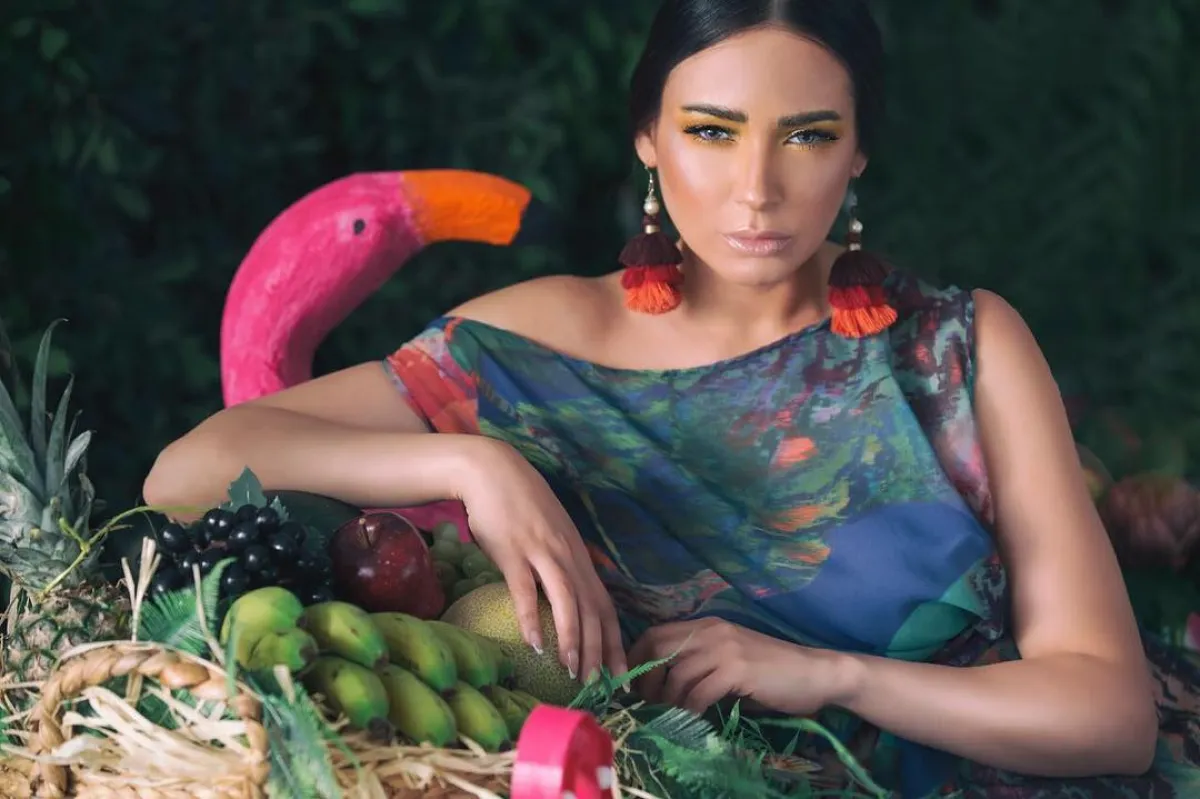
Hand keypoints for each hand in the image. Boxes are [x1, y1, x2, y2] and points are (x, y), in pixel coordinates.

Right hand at [455, 438, 626, 682]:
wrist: (492, 470)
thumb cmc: (518, 504)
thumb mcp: (550, 534)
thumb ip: (560, 563)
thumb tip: (564, 598)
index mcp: (578, 556)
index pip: (604, 605)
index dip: (614, 641)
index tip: (620, 674)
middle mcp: (568, 556)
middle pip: (591, 609)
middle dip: (598, 650)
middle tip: (600, 685)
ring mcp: (542, 553)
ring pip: (567, 601)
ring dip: (574, 638)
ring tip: (574, 671)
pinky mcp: (514, 551)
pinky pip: (526, 590)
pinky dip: (533, 618)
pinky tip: (535, 643)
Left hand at [627, 617, 852, 715]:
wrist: (816, 673)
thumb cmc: (773, 673)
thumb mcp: (731, 660)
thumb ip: (700, 665)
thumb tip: (663, 687)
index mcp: (707, 625)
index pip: (654, 634)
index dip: (637, 659)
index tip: (633, 686)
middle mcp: (711, 630)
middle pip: (657, 649)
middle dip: (645, 680)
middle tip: (645, 704)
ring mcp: (724, 647)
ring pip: (676, 674)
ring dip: (667, 700)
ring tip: (669, 716)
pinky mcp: (737, 669)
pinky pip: (698, 692)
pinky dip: (690, 710)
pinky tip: (692, 719)